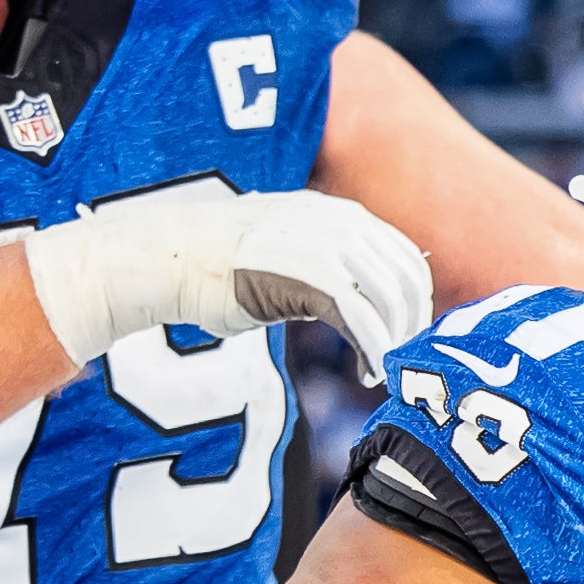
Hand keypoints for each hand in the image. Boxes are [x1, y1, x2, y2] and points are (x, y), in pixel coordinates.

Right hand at [24, 186, 432, 384]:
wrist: (168, 259)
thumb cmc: (218, 265)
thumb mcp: (284, 249)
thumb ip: (325, 262)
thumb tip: (357, 294)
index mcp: (337, 212)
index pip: (404, 253)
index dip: (416, 299)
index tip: (408, 334)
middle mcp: (337, 223)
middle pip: (405, 277)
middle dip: (411, 325)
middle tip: (400, 359)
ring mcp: (322, 246)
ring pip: (387, 299)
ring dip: (393, 342)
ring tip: (380, 371)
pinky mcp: (303, 277)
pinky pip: (359, 317)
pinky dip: (372, 349)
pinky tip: (366, 371)